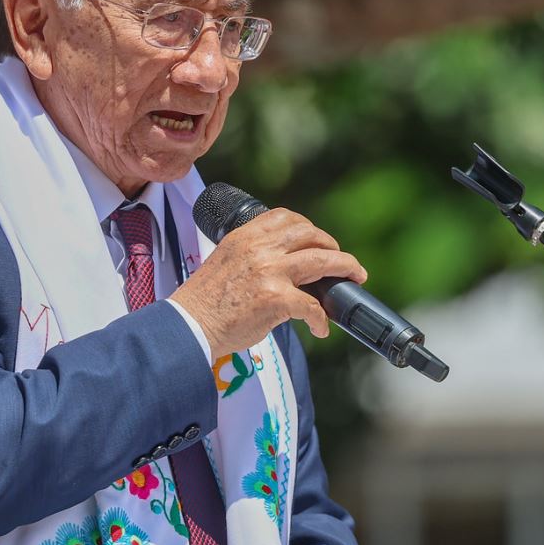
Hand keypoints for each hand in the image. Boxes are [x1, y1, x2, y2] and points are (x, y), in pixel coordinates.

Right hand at [170, 208, 367, 361]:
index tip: (317, 239)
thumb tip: (280, 264)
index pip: (285, 217)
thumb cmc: (204, 301)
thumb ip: (251, 254)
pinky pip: (313, 305)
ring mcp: (270, 272)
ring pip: (323, 262)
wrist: (188, 325)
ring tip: (355, 277)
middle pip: (311, 235)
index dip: (308, 227)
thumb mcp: (224, 259)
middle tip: (343, 261)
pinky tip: (320, 328)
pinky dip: (321, 318)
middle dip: (333, 247)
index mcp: (245, 236)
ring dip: (346, 268)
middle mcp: (260, 248)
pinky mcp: (276, 299)